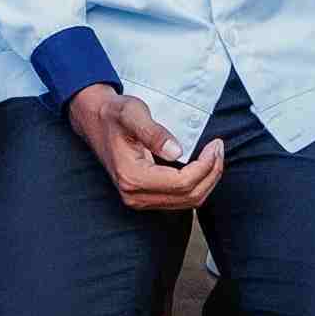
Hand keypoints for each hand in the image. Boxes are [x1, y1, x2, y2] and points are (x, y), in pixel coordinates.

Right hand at [67, 84, 223, 212]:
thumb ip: (154, 133)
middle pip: (188, 197)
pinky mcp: (145, 197)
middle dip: (211, 173)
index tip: (216, 145)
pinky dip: (197, 184)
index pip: (181, 183)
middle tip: (219, 148)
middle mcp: (135, 195)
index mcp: (132, 177)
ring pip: (187, 202)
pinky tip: (202, 165)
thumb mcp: (132, 113)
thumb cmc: (114, 114)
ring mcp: (139, 199)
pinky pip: (180, 199)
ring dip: (207, 180)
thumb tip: (177, 152)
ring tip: (215, 155)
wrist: (95, 120)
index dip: (205, 166)